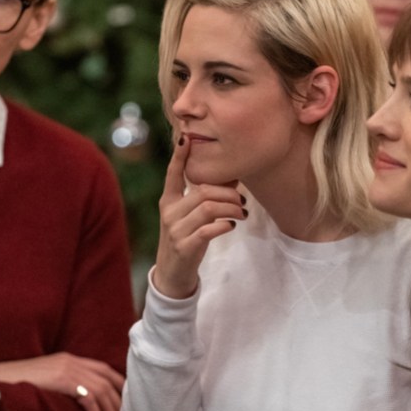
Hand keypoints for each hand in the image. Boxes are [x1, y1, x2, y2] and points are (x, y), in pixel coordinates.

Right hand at [0, 353, 123, 410]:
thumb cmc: (16, 383)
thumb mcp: (45, 378)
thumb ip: (62, 383)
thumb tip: (77, 399)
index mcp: (69, 359)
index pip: (103, 368)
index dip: (118, 383)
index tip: (126, 400)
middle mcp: (71, 361)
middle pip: (106, 379)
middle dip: (119, 400)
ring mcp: (67, 369)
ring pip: (101, 389)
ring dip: (111, 410)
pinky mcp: (62, 380)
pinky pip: (88, 396)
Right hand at [152, 136, 244, 298]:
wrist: (172, 273)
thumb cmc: (186, 238)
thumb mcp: (189, 216)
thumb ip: (203, 197)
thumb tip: (231, 178)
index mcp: (168, 201)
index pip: (172, 174)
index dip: (179, 156)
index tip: (185, 137)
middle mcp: (169, 212)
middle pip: (203, 191)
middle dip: (228, 193)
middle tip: (242, 199)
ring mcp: (175, 230)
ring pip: (208, 209)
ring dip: (231, 209)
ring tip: (242, 212)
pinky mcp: (184, 247)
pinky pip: (208, 230)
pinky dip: (224, 225)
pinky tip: (231, 225)